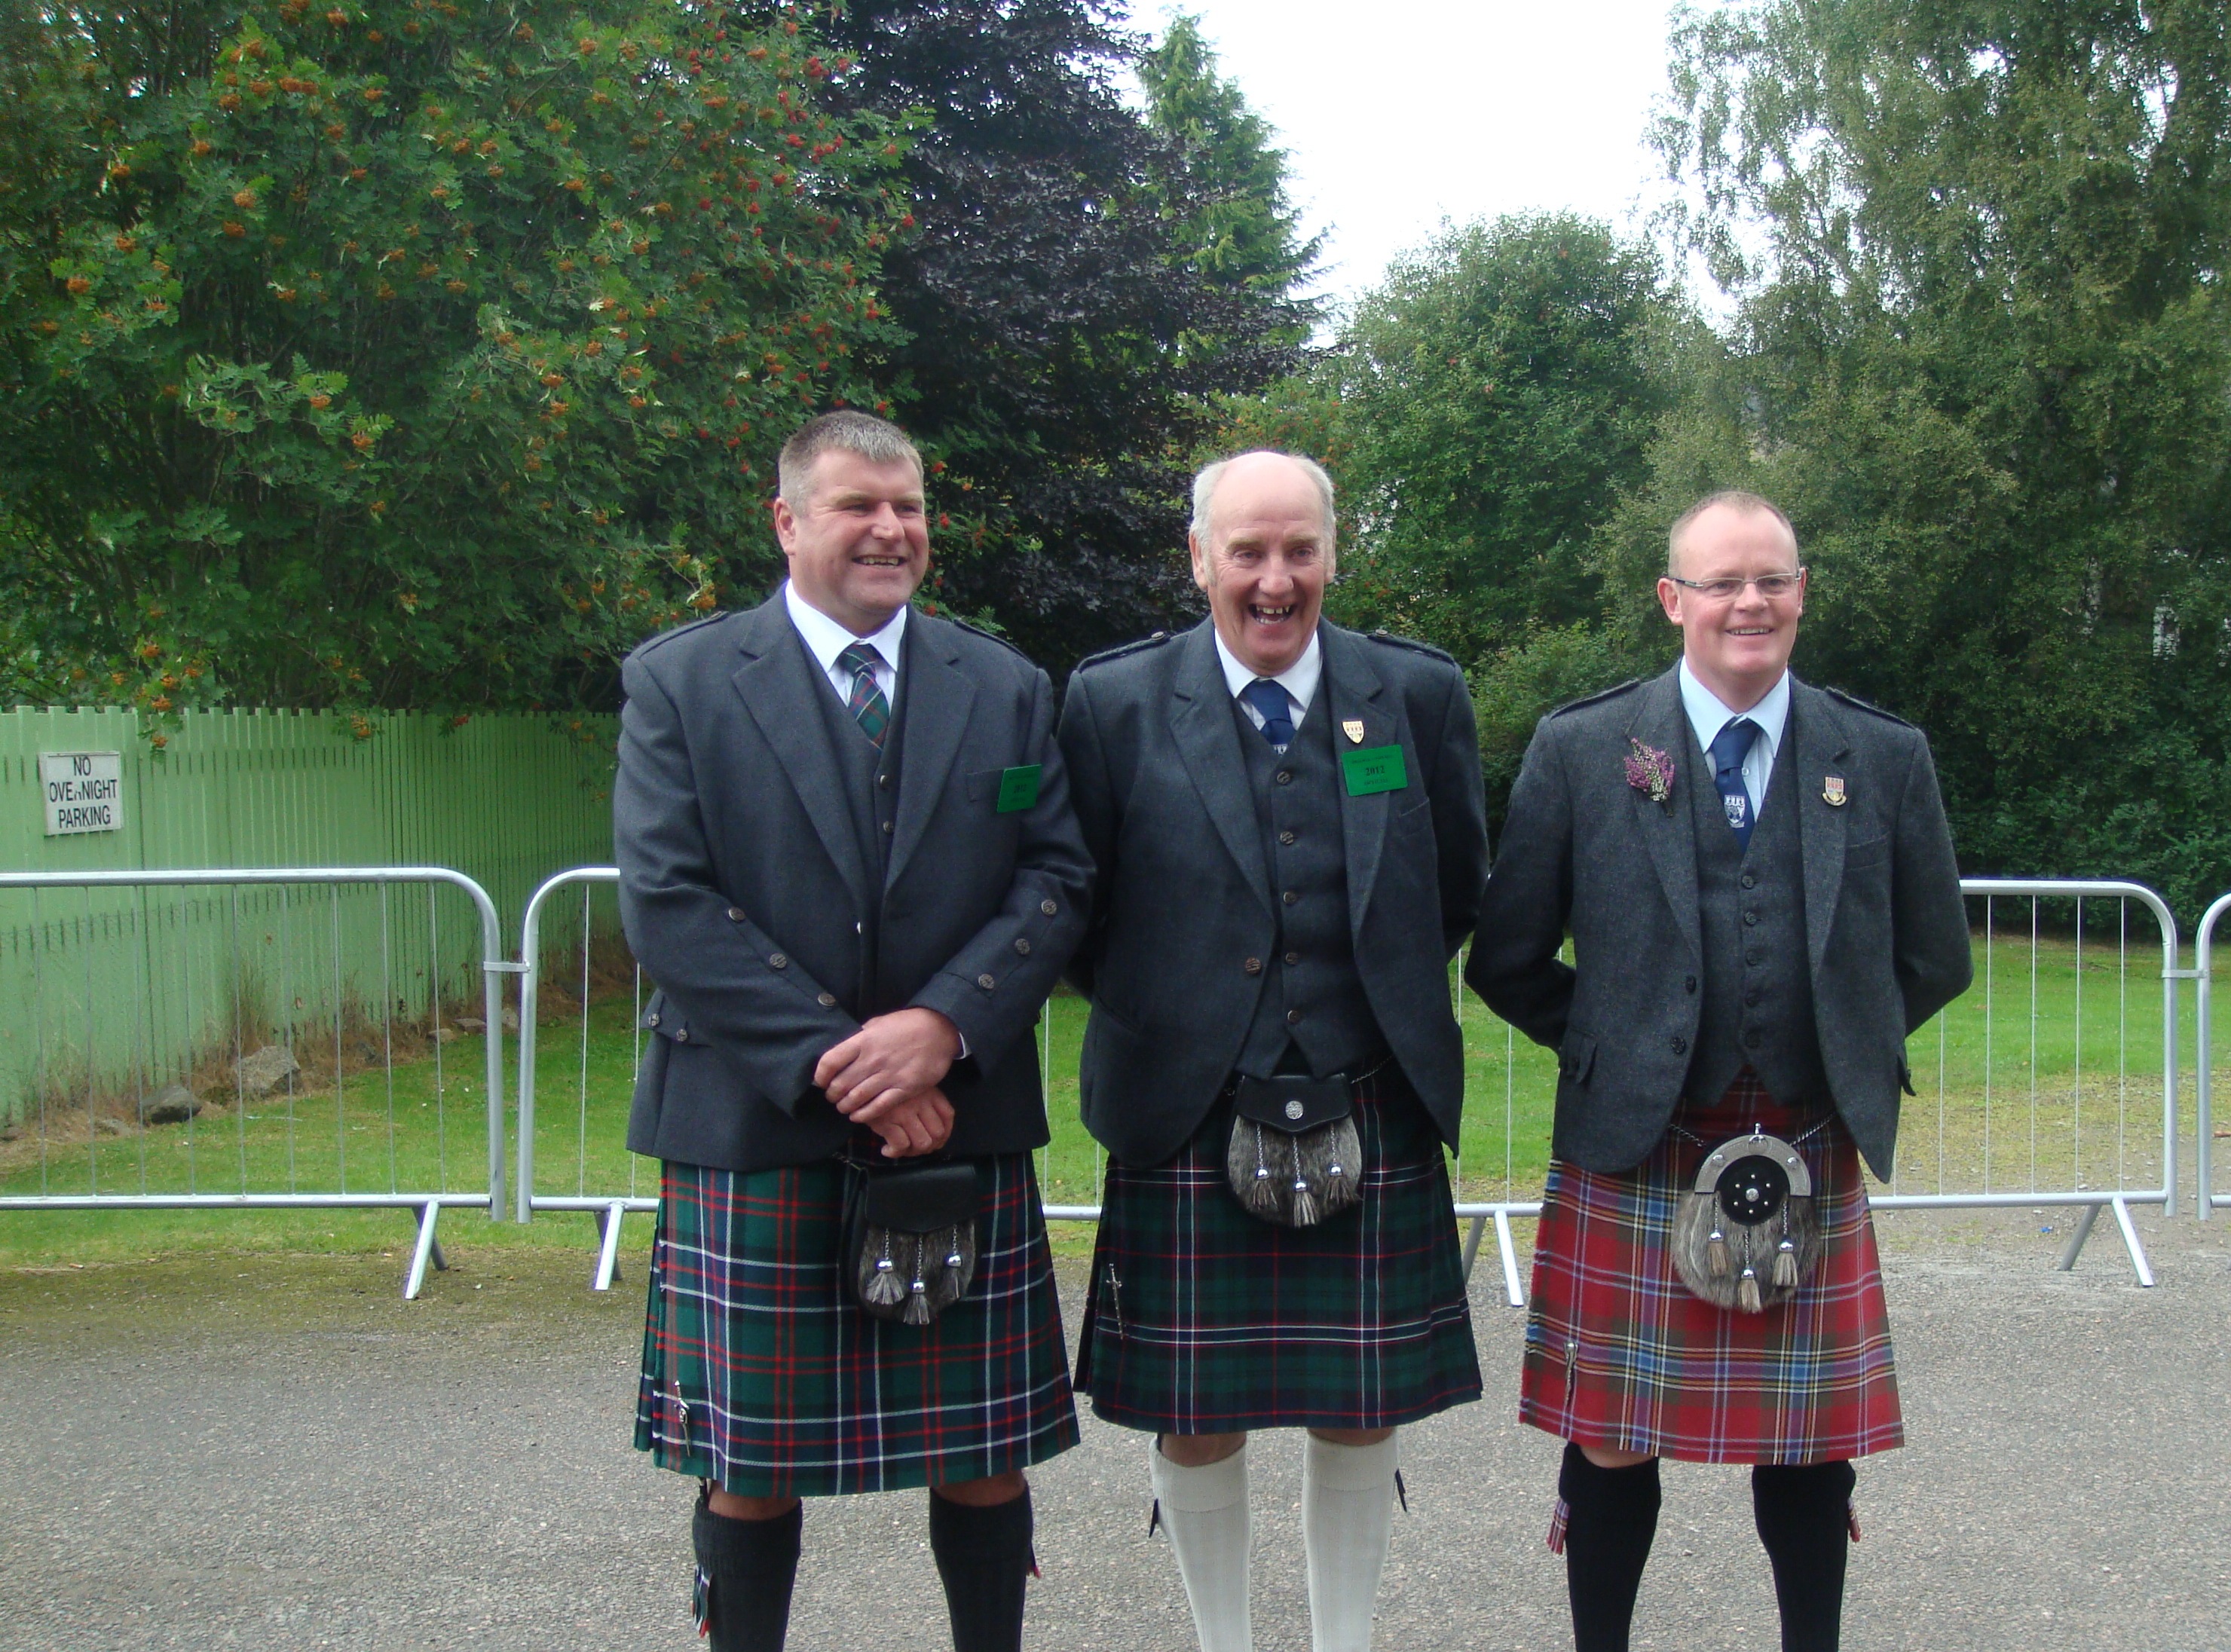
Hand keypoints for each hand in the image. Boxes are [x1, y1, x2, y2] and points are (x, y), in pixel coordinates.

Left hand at [817, 1008, 961, 1122]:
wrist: (938, 1029)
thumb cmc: (906, 1024)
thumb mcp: (878, 1023)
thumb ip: (860, 1037)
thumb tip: (844, 1050)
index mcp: (863, 1041)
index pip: (830, 1062)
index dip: (820, 1076)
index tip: (821, 1081)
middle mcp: (872, 1059)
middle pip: (840, 1084)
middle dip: (832, 1095)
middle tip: (833, 1098)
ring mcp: (888, 1075)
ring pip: (857, 1098)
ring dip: (845, 1107)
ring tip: (844, 1108)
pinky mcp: (904, 1088)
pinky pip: (878, 1107)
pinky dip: (864, 1115)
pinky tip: (858, 1116)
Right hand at [870, 1086, 954, 1158]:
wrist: (856, 1085)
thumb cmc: (883, 1089)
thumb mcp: (909, 1088)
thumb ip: (924, 1103)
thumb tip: (937, 1136)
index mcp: (929, 1091)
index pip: (948, 1115)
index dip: (945, 1133)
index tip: (936, 1141)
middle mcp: (920, 1101)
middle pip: (937, 1133)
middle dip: (928, 1146)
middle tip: (915, 1149)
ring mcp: (905, 1112)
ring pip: (922, 1143)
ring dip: (912, 1152)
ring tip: (901, 1150)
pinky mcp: (888, 1122)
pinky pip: (901, 1146)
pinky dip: (895, 1153)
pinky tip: (886, 1150)